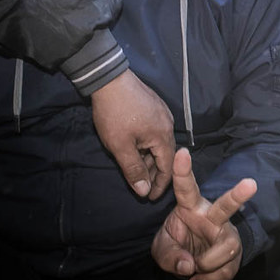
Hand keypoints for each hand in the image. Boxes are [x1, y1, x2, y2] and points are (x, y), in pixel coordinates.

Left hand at [91, 69, 174, 199]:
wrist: (110, 80)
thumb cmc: (115, 115)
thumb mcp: (120, 147)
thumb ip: (133, 170)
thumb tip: (144, 191)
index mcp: (163, 136)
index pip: (167, 167)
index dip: (160, 185)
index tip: (150, 198)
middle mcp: (168, 125)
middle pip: (165, 155)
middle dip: (154, 173)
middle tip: (141, 186)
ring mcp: (163, 114)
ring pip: (159, 143)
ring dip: (149, 158)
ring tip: (136, 168)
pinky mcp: (155, 107)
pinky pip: (156, 132)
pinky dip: (148, 145)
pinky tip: (136, 146)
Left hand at [152, 148, 256, 279]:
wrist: (194, 265)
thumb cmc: (177, 246)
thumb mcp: (162, 249)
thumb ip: (169, 256)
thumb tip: (189, 265)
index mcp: (191, 208)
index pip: (185, 189)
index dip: (182, 171)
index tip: (181, 152)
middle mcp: (212, 218)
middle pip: (226, 206)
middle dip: (238, 195)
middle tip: (250, 184)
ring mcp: (226, 235)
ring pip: (226, 247)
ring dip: (207, 264)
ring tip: (195, 270)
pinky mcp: (234, 253)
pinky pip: (225, 270)